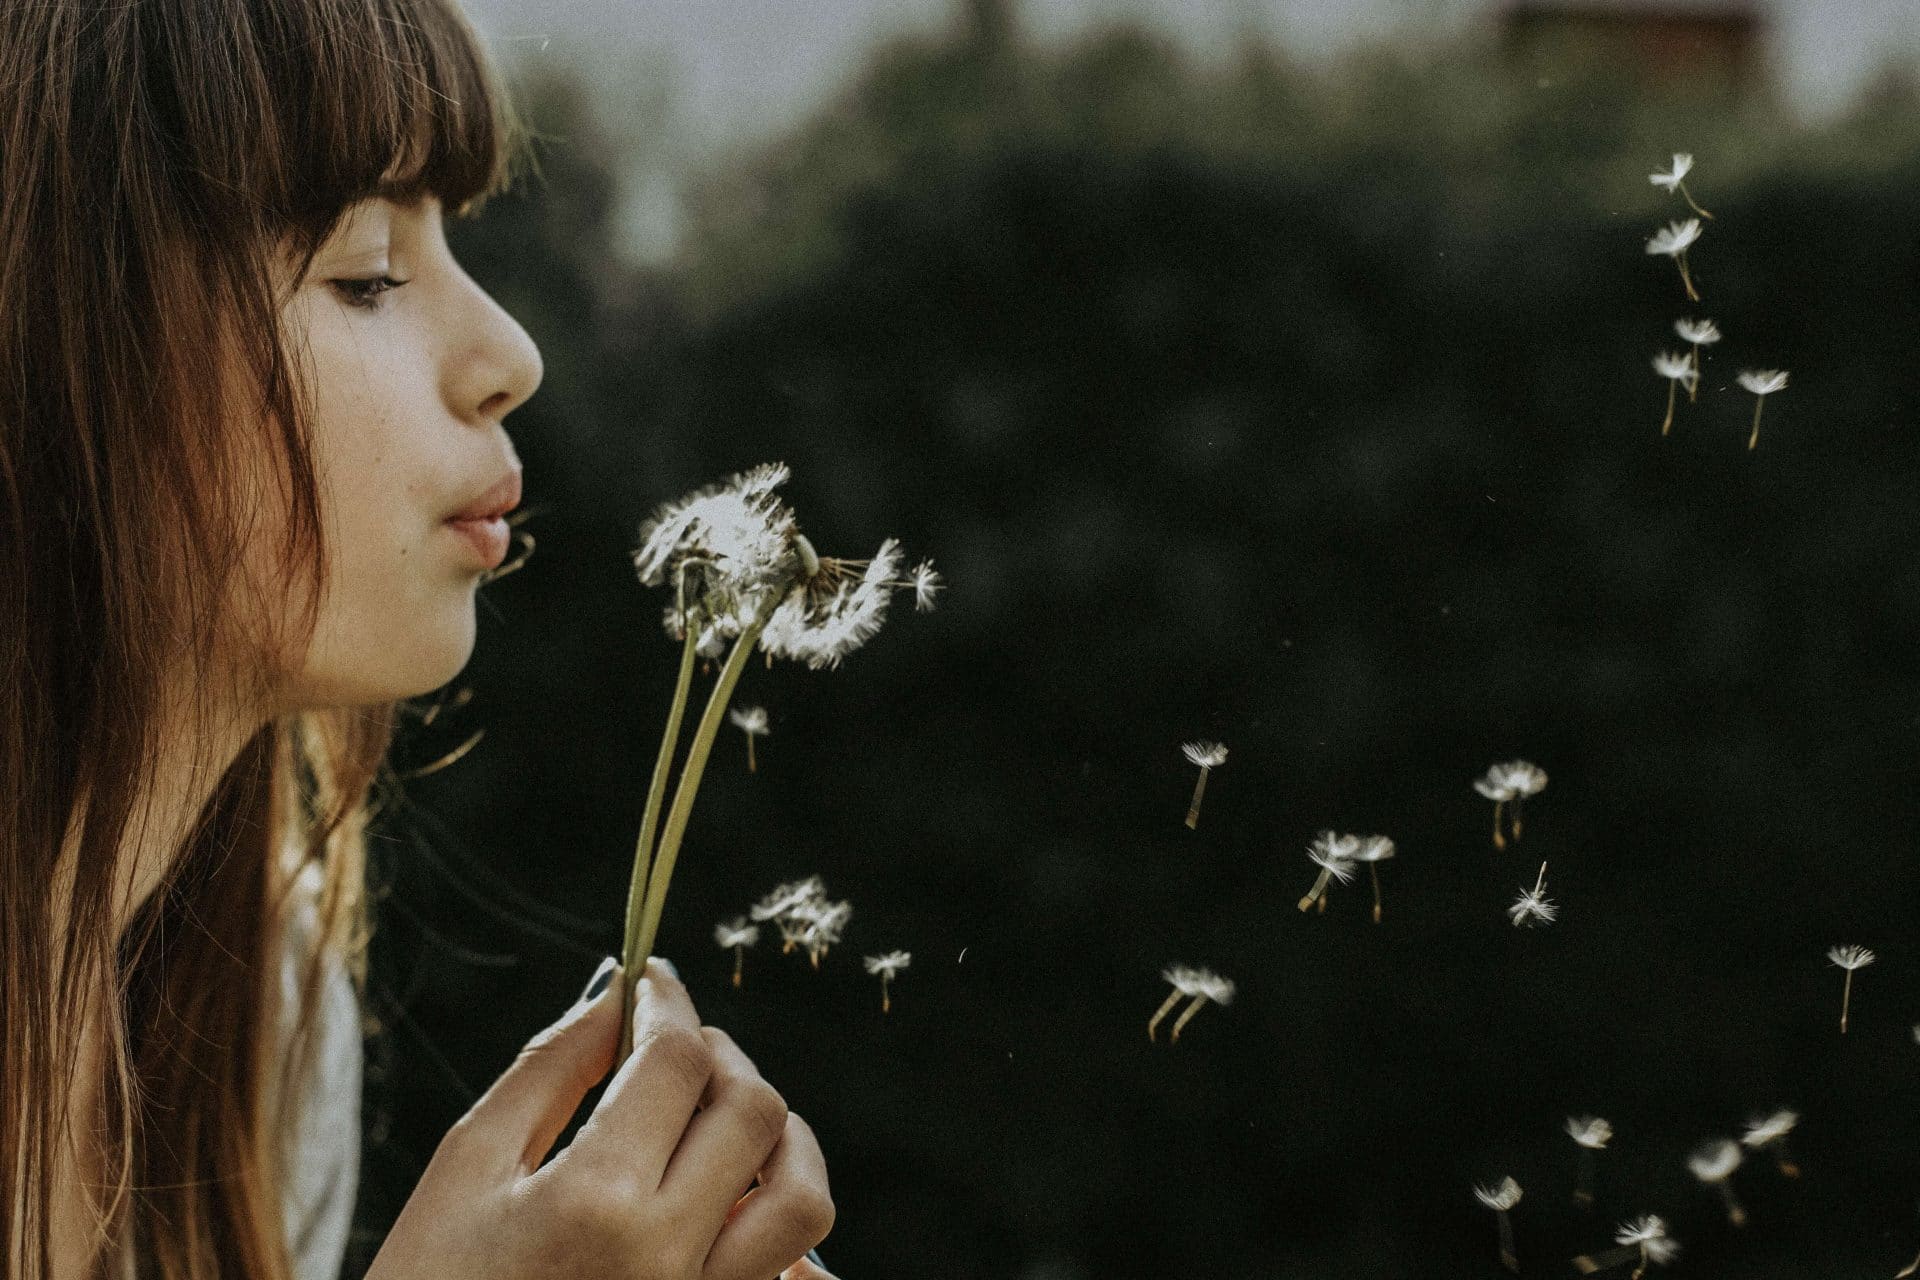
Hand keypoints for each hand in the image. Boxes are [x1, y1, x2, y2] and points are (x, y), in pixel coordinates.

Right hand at [366, 958, 834, 1279]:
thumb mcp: (466, 1168)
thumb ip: (550, 1067)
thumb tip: (618, 994)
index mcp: (597, 1201)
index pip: (678, 1062)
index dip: (669, 1003)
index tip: (652, 983)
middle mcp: (668, 1257)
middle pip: (755, 1113)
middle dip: (722, 1058)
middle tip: (677, 1047)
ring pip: (802, 1198)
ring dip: (778, 1140)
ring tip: (722, 1121)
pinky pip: (788, 1277)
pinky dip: (782, 1230)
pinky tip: (731, 1202)